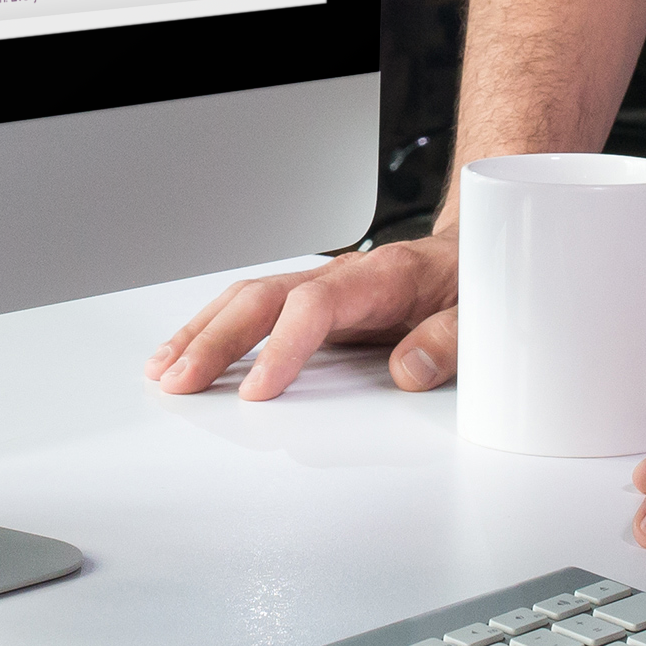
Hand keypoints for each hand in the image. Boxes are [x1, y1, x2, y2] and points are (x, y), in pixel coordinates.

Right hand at [145, 231, 459, 399]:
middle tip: (181, 382)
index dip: (283, 347)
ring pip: (247, 299)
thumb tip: (408, 370)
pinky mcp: (311, 304)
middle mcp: (340, 276)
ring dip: (202, 333)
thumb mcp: (481, 312)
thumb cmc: (474, 284)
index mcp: (381, 277)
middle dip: (216, 340)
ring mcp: (320, 288)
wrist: (479, 254)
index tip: (257, 391)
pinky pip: (253, 310)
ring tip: (164, 370)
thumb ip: (450, 341)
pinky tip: (188, 355)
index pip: (315, 306)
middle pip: (263, 298)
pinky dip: (213, 330)